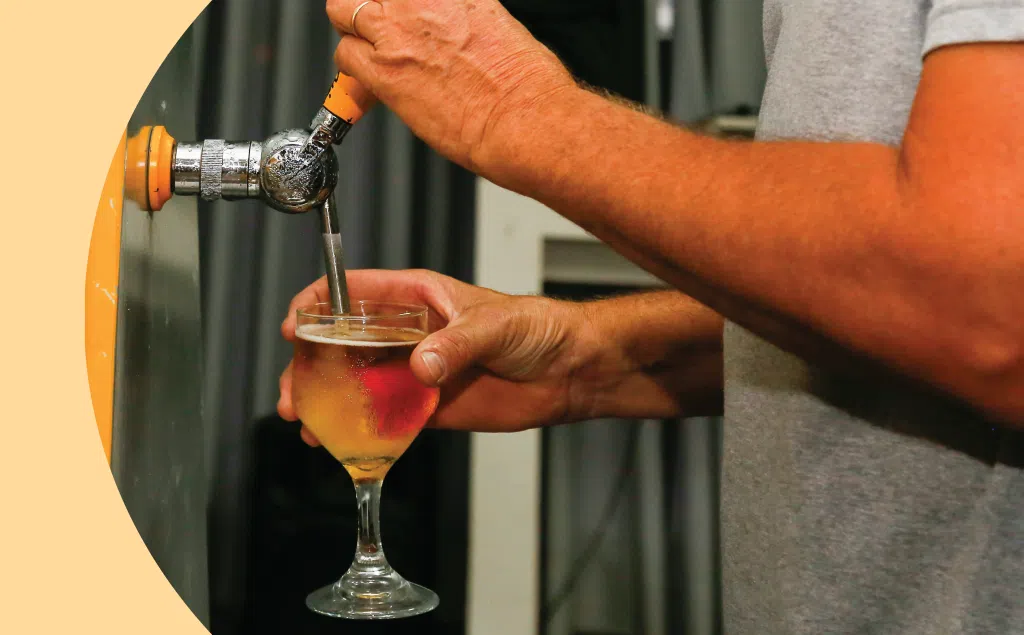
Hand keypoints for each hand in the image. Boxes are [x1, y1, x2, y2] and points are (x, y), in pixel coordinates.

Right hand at [277, 269, 591, 442]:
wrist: (568, 370)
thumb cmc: (537, 328)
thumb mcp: (495, 325)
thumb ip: (456, 344)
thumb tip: (420, 366)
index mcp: (416, 298)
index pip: (350, 292)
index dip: (316, 306)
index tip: (296, 328)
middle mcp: (406, 333)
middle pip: (340, 344)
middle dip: (310, 366)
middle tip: (294, 394)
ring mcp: (414, 371)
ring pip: (355, 384)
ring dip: (325, 403)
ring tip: (303, 422)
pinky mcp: (427, 407)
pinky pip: (384, 419)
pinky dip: (359, 432)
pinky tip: (337, 444)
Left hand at [325, 0, 576, 170]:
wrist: (525, 118)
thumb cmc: (525, 85)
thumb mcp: (496, 26)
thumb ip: (462, 22)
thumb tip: (449, 33)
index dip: (396, 3)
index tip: (400, 13)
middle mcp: (419, 3)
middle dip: (366, 5)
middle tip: (375, 26)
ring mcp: (397, 33)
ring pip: (343, 11)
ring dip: (353, 31)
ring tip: (367, 50)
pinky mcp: (384, 72)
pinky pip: (345, 55)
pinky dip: (351, 67)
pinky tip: (368, 79)